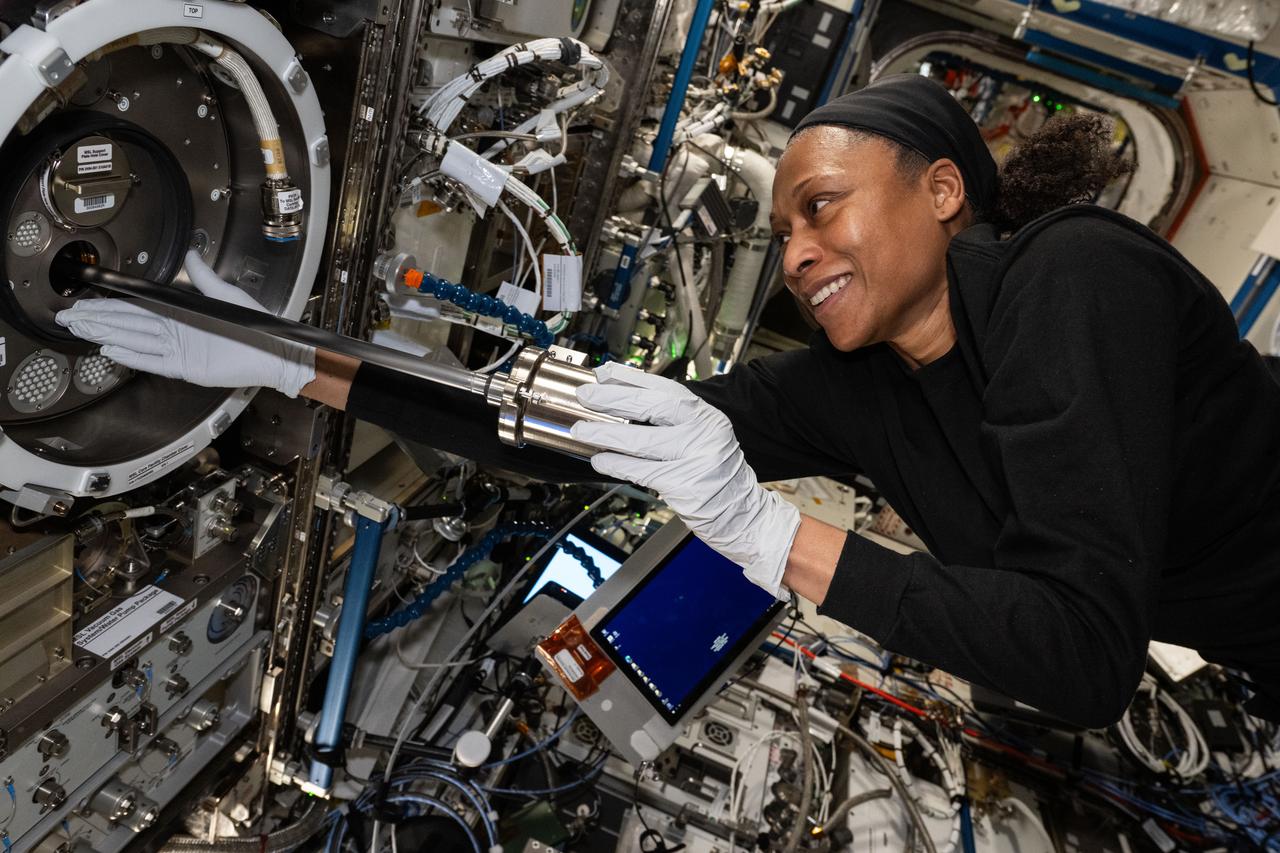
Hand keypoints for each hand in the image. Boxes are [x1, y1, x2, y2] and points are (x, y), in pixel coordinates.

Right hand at [55, 250, 315, 397]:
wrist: (275, 352)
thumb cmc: (257, 326)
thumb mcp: (227, 294)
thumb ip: (204, 277)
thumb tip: (191, 255)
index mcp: (182, 314)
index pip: (138, 308)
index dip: (112, 304)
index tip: (89, 301)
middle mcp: (175, 332)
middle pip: (128, 324)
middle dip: (98, 319)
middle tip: (69, 317)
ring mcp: (178, 351)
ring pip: (134, 341)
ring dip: (107, 334)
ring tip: (80, 330)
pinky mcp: (186, 368)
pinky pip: (154, 361)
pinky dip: (132, 355)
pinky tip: (111, 349)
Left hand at [572, 362, 799, 598]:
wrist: (743, 514)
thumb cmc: (715, 474)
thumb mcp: (701, 437)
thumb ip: (669, 420)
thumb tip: (622, 399)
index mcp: (706, 416)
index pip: (665, 389)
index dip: (632, 379)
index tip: (605, 373)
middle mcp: (704, 432)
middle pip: (652, 408)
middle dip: (613, 399)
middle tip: (585, 395)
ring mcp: (695, 458)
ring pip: (641, 441)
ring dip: (606, 434)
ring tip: (581, 430)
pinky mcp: (683, 485)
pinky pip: (640, 471)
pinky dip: (617, 465)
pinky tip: (599, 460)